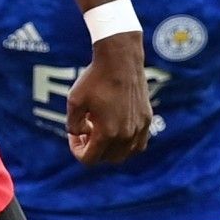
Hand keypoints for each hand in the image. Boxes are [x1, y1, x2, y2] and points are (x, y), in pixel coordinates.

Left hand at [66, 32, 150, 164]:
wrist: (120, 60)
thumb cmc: (95, 79)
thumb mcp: (74, 101)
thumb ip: (73, 125)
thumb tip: (82, 134)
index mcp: (107, 133)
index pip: (89, 159)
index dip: (77, 151)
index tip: (74, 136)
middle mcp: (126, 135)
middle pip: (106, 158)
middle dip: (93, 150)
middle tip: (85, 133)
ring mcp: (139, 128)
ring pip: (124, 154)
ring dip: (110, 149)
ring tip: (101, 131)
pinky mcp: (147, 120)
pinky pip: (139, 144)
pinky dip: (127, 144)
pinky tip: (117, 130)